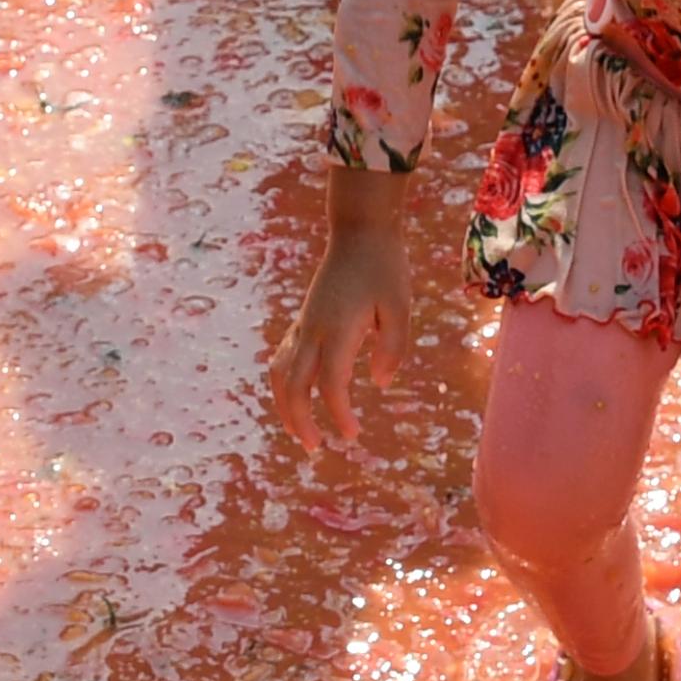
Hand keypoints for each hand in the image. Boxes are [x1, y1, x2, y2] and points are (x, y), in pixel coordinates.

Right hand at [272, 168, 412, 448]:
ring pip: (280, 373)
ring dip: (285, 405)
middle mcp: (313, 330)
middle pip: (293, 385)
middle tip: (315, 449)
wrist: (359, 231)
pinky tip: (297, 397)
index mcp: (338, 329)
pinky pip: (283, 357)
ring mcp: (304, 324)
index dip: (339, 414)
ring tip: (299, 431)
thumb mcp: (400, 307)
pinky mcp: (304, 319)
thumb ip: (393, 348)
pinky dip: (285, 383)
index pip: (331, 384)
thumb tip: (379, 383)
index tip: (351, 435)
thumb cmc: (385, 268)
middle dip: (299, 421)